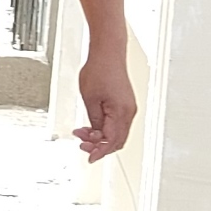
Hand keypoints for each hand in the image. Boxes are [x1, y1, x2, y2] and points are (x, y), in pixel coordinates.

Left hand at [73, 44, 138, 160]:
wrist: (108, 52)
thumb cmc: (99, 69)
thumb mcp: (90, 99)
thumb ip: (94, 121)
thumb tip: (96, 135)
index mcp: (121, 112)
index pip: (112, 141)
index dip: (99, 152)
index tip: (89, 158)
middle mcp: (129, 111)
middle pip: (117, 140)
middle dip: (99, 146)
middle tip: (82, 144)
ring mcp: (128, 108)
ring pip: (117, 133)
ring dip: (101, 137)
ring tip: (83, 132)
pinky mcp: (125, 103)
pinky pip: (117, 123)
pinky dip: (105, 128)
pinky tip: (92, 125)